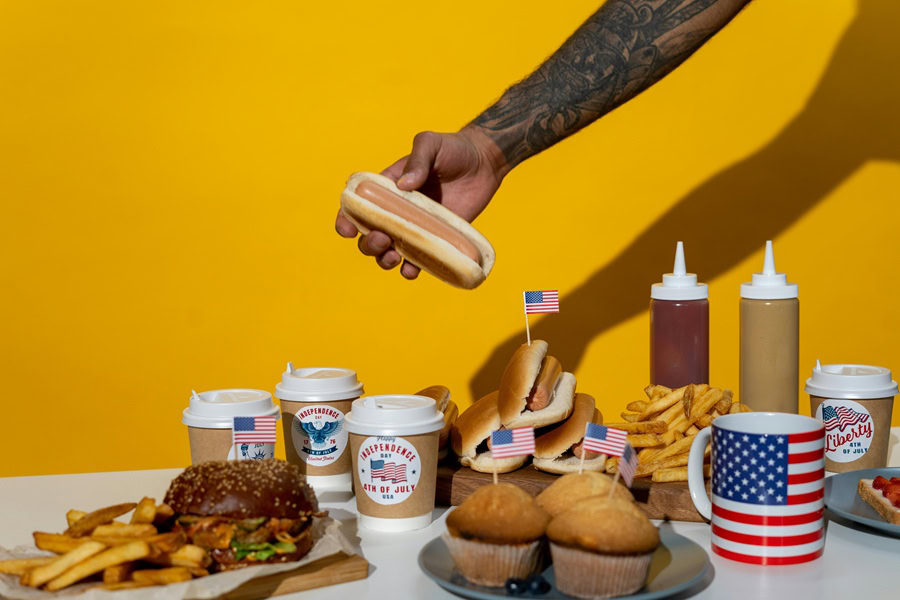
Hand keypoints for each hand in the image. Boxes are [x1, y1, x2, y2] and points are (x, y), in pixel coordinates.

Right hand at [336, 126, 507, 278]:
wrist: (485, 163)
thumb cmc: (453, 149)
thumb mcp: (431, 144)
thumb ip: (417, 160)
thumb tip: (404, 186)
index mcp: (387, 189)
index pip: (357, 206)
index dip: (346, 219)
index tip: (347, 229)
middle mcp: (397, 211)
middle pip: (369, 236)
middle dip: (368, 244)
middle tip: (383, 239)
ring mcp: (415, 228)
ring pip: (389, 252)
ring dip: (383, 260)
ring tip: (394, 258)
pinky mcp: (436, 240)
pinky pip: (418, 261)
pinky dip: (410, 270)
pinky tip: (412, 270)